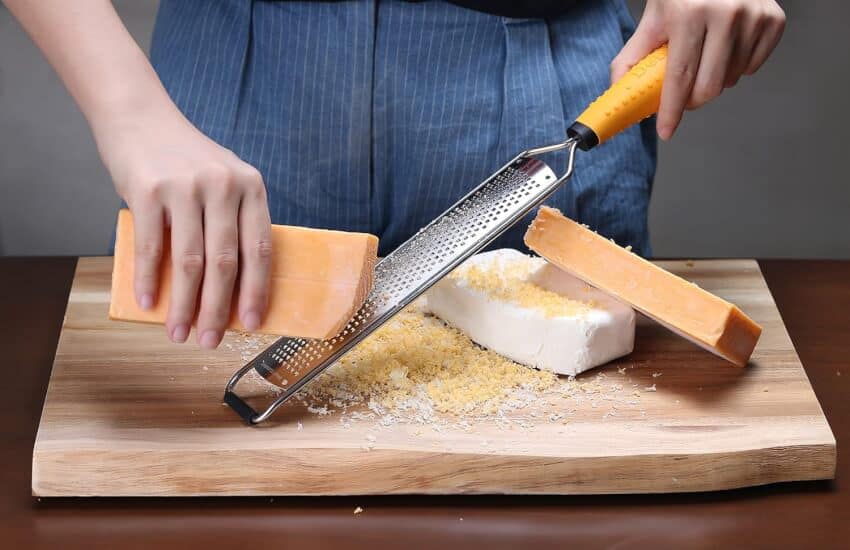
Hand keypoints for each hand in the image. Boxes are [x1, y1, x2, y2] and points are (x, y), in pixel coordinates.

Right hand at [97, 106, 271, 348]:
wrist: (140, 116)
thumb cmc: (185, 159)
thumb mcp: (223, 180)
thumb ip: (232, 221)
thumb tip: (233, 287)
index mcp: (250, 186)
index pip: (260, 249)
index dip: (257, 291)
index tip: (253, 324)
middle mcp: (223, 185)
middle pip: (227, 263)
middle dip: (219, 309)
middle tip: (211, 341)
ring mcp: (186, 187)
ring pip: (191, 261)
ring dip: (185, 305)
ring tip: (179, 333)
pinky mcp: (148, 189)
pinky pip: (152, 246)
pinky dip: (150, 280)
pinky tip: (149, 303)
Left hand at [611, 0, 785, 139]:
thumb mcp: (654, 17)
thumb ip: (633, 56)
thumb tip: (621, 91)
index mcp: (690, 12)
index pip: (680, 75)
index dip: (671, 109)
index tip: (666, 130)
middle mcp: (726, 13)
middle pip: (708, 86)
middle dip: (691, 101)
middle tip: (682, 94)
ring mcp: (754, 16)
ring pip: (731, 81)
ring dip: (713, 82)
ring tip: (704, 59)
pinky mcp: (774, 20)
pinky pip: (752, 67)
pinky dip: (737, 69)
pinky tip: (726, 50)